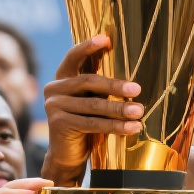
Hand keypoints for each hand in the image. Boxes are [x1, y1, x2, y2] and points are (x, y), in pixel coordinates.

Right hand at [43, 35, 145, 182]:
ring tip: (139, 111)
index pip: (74, 57)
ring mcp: (54, 106)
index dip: (88, 47)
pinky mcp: (58, 124)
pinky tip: (132, 128)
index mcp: (62, 78)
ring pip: (93, 105)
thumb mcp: (92, 100)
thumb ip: (100, 87)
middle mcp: (54, 88)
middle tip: (137, 89)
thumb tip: (132, 78)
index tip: (106, 39)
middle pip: (88, 81)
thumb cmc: (86, 124)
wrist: (68, 155)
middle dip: (115, 86)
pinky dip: (116, 126)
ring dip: (119, 109)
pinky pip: (93, 123)